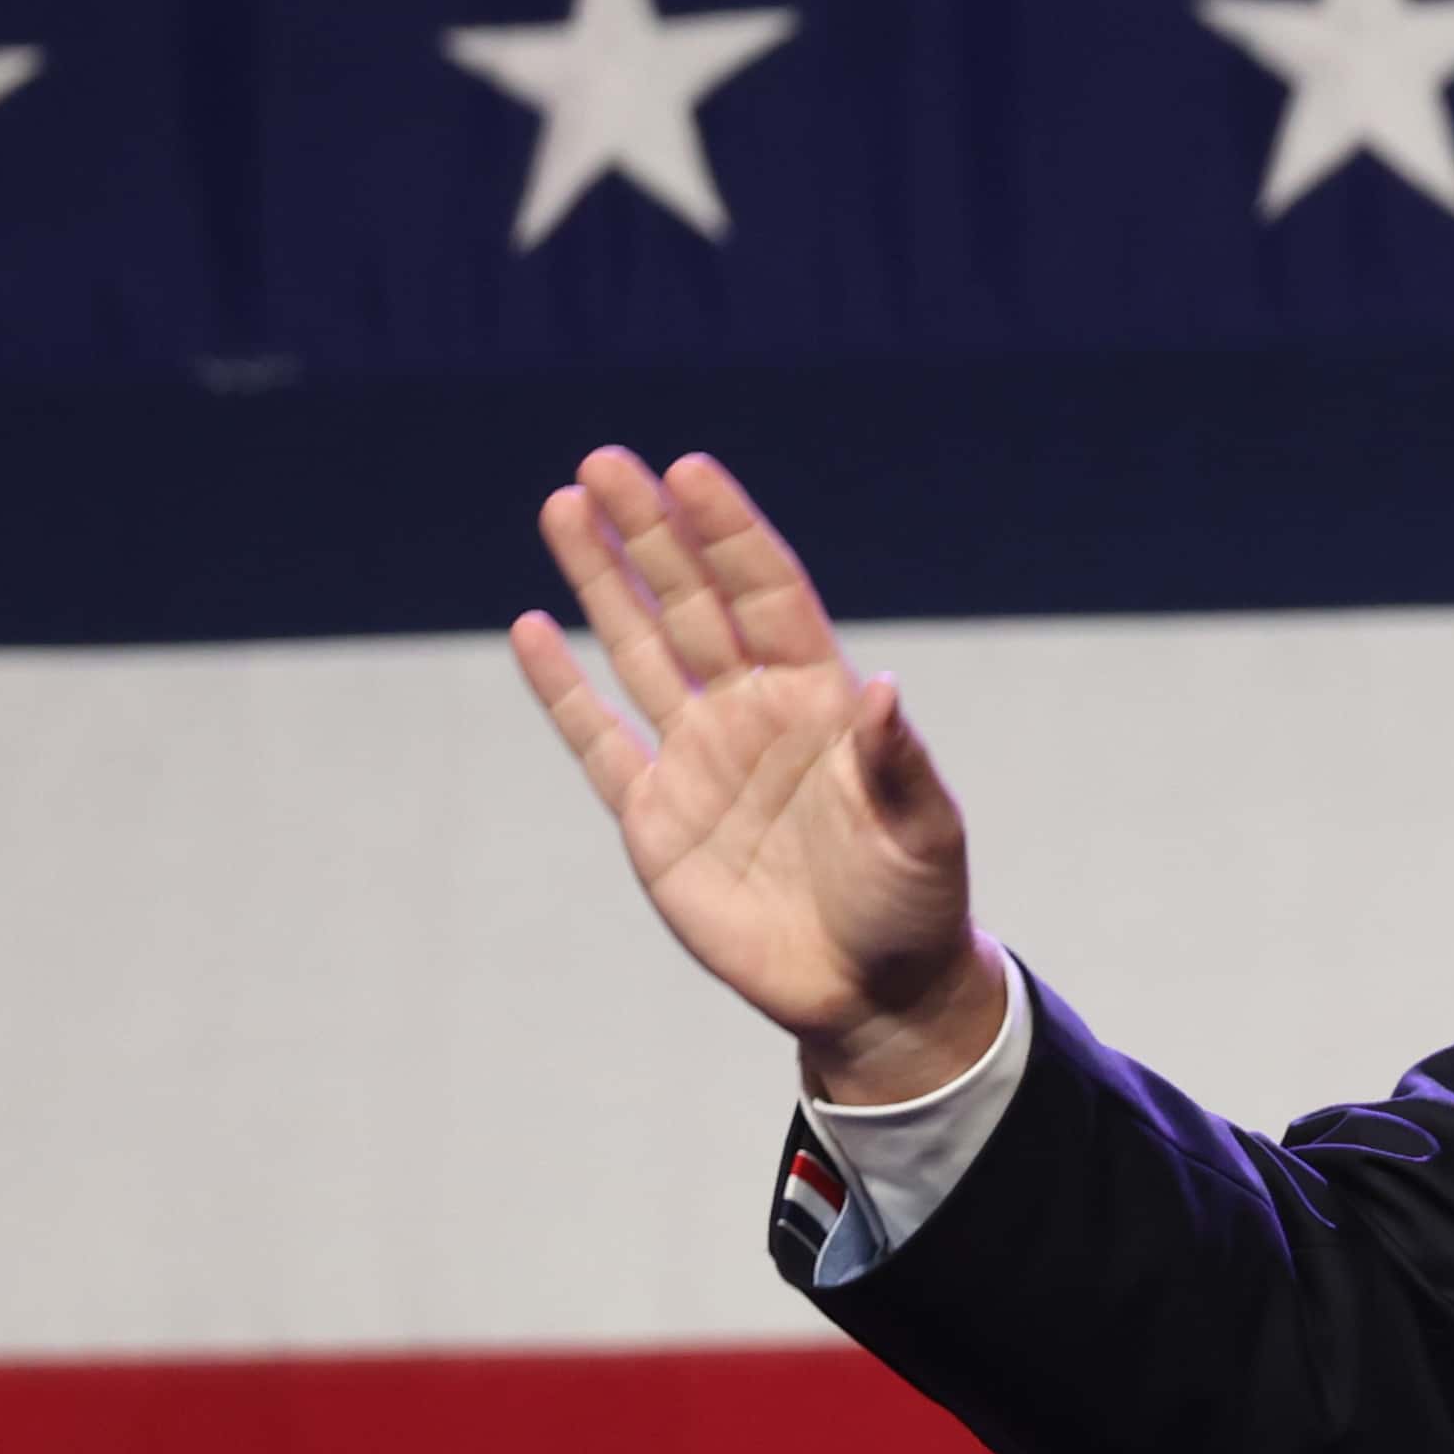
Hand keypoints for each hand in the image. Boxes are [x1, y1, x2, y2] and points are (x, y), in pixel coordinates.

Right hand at [510, 447, 1005, 1103]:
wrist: (871, 991)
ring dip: (603, 581)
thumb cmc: (913, 905)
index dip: (728, 533)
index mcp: (821, 703)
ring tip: (564, 505)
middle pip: (692, 603)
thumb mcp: (922, 833)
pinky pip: (599, 741)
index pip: (766, 594)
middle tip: (603, 462)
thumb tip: (883, 689)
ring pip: (640, 650)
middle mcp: (754, 715)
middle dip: (650, 533)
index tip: (688, 469)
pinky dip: (563, 689)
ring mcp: (701, 761)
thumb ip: (896, 763)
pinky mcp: (656, 819)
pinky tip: (531, 630)